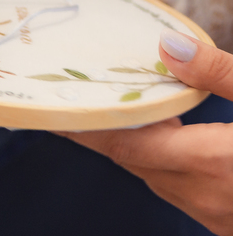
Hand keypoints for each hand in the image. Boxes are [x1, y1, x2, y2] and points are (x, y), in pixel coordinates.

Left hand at [60, 32, 232, 235]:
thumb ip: (218, 74)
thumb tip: (168, 46)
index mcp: (211, 163)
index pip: (122, 142)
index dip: (81, 124)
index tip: (48, 108)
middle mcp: (205, 196)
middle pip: (134, 158)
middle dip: (107, 127)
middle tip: (79, 95)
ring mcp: (217, 216)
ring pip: (157, 176)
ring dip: (139, 144)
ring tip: (124, 107)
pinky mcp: (228, 222)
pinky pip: (182, 188)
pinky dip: (168, 161)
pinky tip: (176, 137)